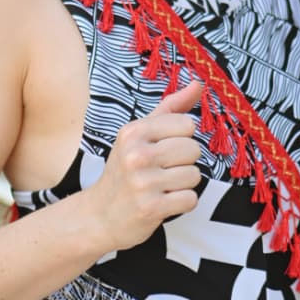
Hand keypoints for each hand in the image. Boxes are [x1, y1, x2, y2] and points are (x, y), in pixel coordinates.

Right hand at [86, 78, 202, 252]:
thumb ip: (170, 108)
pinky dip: (182, 203)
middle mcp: (136, 154)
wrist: (100, 215)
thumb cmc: (125, 170)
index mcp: (133, 132)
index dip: (181, 138)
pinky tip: (164, 202)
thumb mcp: (139, 134)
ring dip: (183, 184)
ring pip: (194, 175)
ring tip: (162, 187)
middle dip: (184, 162)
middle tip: (162, 171)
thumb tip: (198, 83)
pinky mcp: (151, 208)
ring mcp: (143, 182)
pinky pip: (190, 199)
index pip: (186, 124)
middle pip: (193, 149)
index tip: (163, 148)